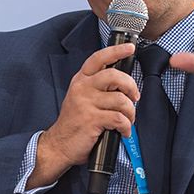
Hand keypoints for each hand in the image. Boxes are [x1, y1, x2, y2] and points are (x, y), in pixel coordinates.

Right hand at [28, 43, 139, 187]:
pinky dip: (126, 127)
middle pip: (114, 76)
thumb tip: (124, 83)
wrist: (59, 145)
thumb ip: (98, 86)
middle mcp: (82, 88)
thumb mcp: (81, 97)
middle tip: (134, 97)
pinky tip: (123, 131)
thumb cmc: (74, 122)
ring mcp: (86, 103)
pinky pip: (119, 119)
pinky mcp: (92, 120)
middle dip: (131, 86)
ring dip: (130, 112)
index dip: (116, 51)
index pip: (99, 58)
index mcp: (81, 80)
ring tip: (127, 119)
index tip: (130, 48)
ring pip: (121, 100)